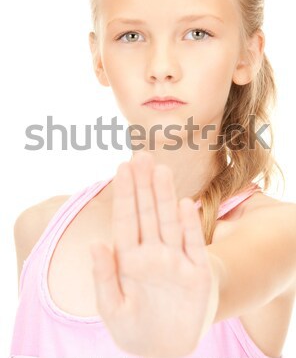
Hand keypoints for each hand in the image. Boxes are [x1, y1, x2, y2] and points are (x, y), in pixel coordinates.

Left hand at [90, 151, 216, 357]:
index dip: (124, 194)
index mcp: (129, 260)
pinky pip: (193, 246)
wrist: (166, 350)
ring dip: (165, 197)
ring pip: (169, 222)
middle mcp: (152, 254)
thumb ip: (103, 276)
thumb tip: (95, 244)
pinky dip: (189, 226)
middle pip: (147, 213)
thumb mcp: (112, 308)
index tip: (121, 168)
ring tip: (160, 170)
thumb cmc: (135, 329)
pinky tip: (185, 204)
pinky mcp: (197, 274)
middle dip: (143, 185)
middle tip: (141, 155)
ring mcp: (175, 261)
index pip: (125, 220)